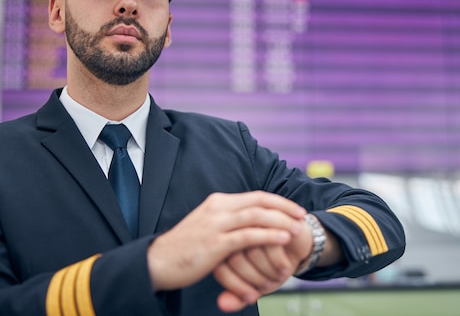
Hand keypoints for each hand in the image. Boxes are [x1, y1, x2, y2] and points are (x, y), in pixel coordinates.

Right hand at [147, 191, 305, 291]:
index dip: (278, 202)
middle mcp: (218, 208)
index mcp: (218, 202)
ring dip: (281, 221)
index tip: (294, 209)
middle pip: (260, 201)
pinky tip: (282, 239)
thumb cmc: (185, 248)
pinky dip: (268, 235)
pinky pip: (248, 236)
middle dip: (284, 208)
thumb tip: (247, 221)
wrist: (157, 262)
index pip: (255, 196)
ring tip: (297, 228)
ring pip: (257, 216)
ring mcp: (216, 224)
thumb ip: (227, 221)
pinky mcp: (215, 243)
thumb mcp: (207, 227)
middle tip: (302, 215)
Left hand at [213, 218, 312, 311]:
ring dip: (268, 272)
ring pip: (253, 252)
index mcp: (225, 246)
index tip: (253, 297)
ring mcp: (253, 222)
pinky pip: (270, 244)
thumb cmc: (272, 263)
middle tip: (268, 286)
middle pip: (235, 260)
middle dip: (255, 280)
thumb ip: (237, 296)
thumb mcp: (256, 284)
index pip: (221, 270)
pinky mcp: (272, 218)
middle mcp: (236, 231)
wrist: (297, 243)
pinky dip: (278, 262)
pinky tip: (286, 267)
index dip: (236, 288)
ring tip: (279, 276)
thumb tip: (223, 306)